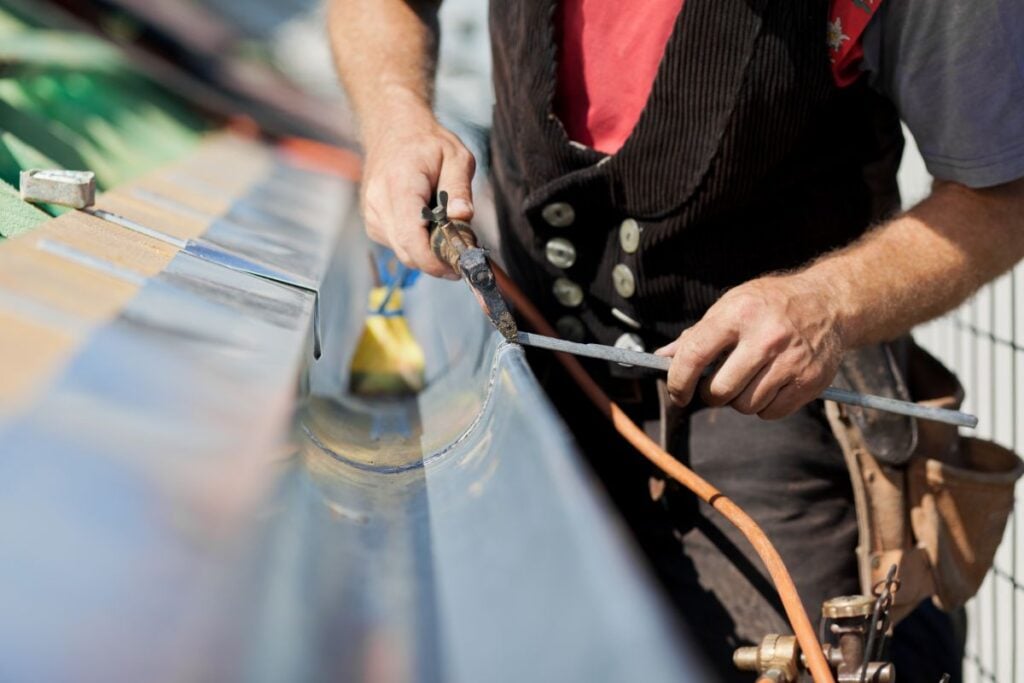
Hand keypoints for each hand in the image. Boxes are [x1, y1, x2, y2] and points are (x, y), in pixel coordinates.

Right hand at [360, 101, 475, 277]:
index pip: (410, 237)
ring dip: (427, 252)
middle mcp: (378, 203)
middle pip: (407, 252)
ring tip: (446, 230)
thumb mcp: (456, 156)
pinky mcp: (373, 223)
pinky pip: (398, 245)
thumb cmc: (426, 142)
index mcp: (399, 185)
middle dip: (436, 260)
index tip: (457, 266)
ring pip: (403, 252)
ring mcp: (372, 215)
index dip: (434, 260)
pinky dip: (416, 244)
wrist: (393, 129)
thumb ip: (460, 188)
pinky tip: (428, 225)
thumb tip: (463, 217)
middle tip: (462, 251)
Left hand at [655, 274, 845, 418]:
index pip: (694, 355)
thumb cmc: (770, 304)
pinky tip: (768, 385)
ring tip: (747, 380)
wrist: (829, 303)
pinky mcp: (810, 380)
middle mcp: (766, 337)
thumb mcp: (731, 305)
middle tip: (715, 386)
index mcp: (738, 314)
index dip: (678, 380)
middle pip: (720, 390)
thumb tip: (663, 357)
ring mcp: (791, 360)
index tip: (677, 392)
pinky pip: (771, 413)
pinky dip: (764, 407)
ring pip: (745, 405)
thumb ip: (697, 334)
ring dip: (739, 400)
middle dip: (710, 394)